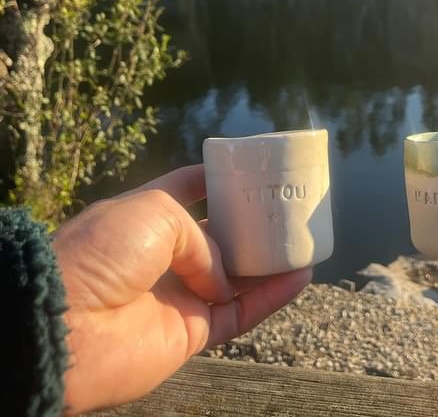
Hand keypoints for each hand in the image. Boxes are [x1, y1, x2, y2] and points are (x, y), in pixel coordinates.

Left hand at [53, 165, 310, 414]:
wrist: (69, 324)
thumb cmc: (103, 252)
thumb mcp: (155, 211)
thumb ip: (200, 234)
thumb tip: (218, 274)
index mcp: (145, 216)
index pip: (186, 191)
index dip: (216, 179)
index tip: (250, 168)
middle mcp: (164, 256)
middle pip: (218, 236)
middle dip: (250, 221)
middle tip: (285, 204)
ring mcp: (180, 295)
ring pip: (237, 276)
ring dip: (270, 260)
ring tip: (304, 238)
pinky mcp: (192, 334)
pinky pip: (241, 313)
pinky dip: (273, 297)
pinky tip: (301, 276)